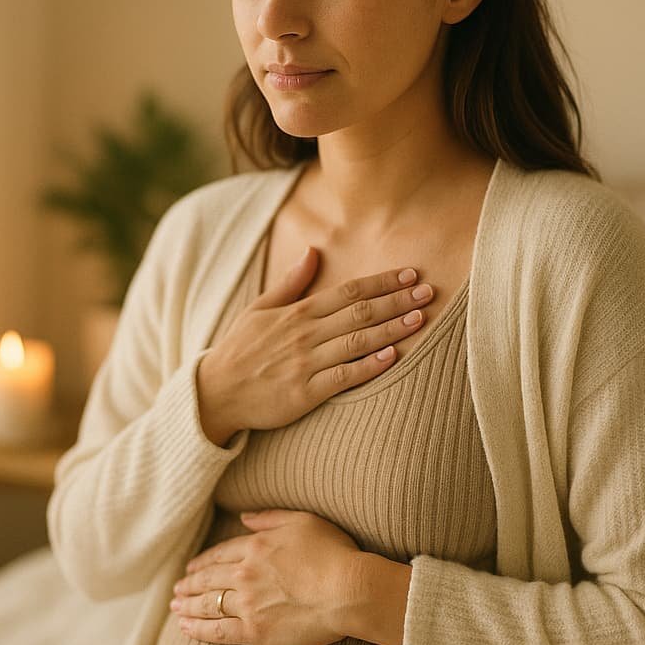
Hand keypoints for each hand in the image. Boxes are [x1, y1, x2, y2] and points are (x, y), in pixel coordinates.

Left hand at [169, 508, 362, 644]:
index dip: (203, 561)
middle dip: (189, 584)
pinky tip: (185, 629)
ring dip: (187, 606)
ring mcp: (248, 604)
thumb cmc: (333, 553)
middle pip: (208, 579)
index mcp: (255, 546)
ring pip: (208, 605)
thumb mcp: (303, 521)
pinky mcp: (254, 632)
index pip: (220, 554)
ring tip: (175, 608)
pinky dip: (198, 630)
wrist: (348, 590)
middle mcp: (245, 574)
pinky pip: (218, 631)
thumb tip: (244, 516)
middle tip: (176, 589)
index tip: (192, 567)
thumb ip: (269, 518)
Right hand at [198, 246, 434, 437]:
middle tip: (429, 292)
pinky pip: (343, 377)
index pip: (349, 291)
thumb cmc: (240, 350)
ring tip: (421, 318)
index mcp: (297, 312)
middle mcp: (304, 334)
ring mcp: (305, 363)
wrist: (215, 393)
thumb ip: (291, 283)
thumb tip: (313, 251)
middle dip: (397, 300)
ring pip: (357, 341)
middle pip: (360, 312)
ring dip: (392, 328)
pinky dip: (369, 366)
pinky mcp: (305, 393)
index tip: (410, 274)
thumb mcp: (259, 309)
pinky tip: (393, 356)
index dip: (382, 282)